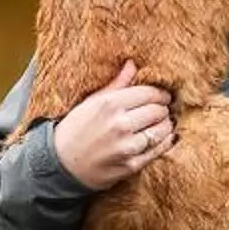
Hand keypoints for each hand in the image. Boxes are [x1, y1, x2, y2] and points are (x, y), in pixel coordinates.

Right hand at [51, 62, 175, 189]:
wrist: (62, 164)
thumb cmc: (76, 129)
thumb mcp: (92, 102)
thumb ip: (116, 84)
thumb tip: (132, 64)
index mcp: (110, 104)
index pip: (149, 93)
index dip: (161, 94)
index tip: (163, 96)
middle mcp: (120, 124)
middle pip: (158, 111)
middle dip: (163, 109)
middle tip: (162, 109)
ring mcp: (126, 147)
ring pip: (161, 130)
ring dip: (166, 125)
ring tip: (163, 123)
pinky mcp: (131, 165)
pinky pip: (157, 151)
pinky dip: (165, 142)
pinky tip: (164, 138)